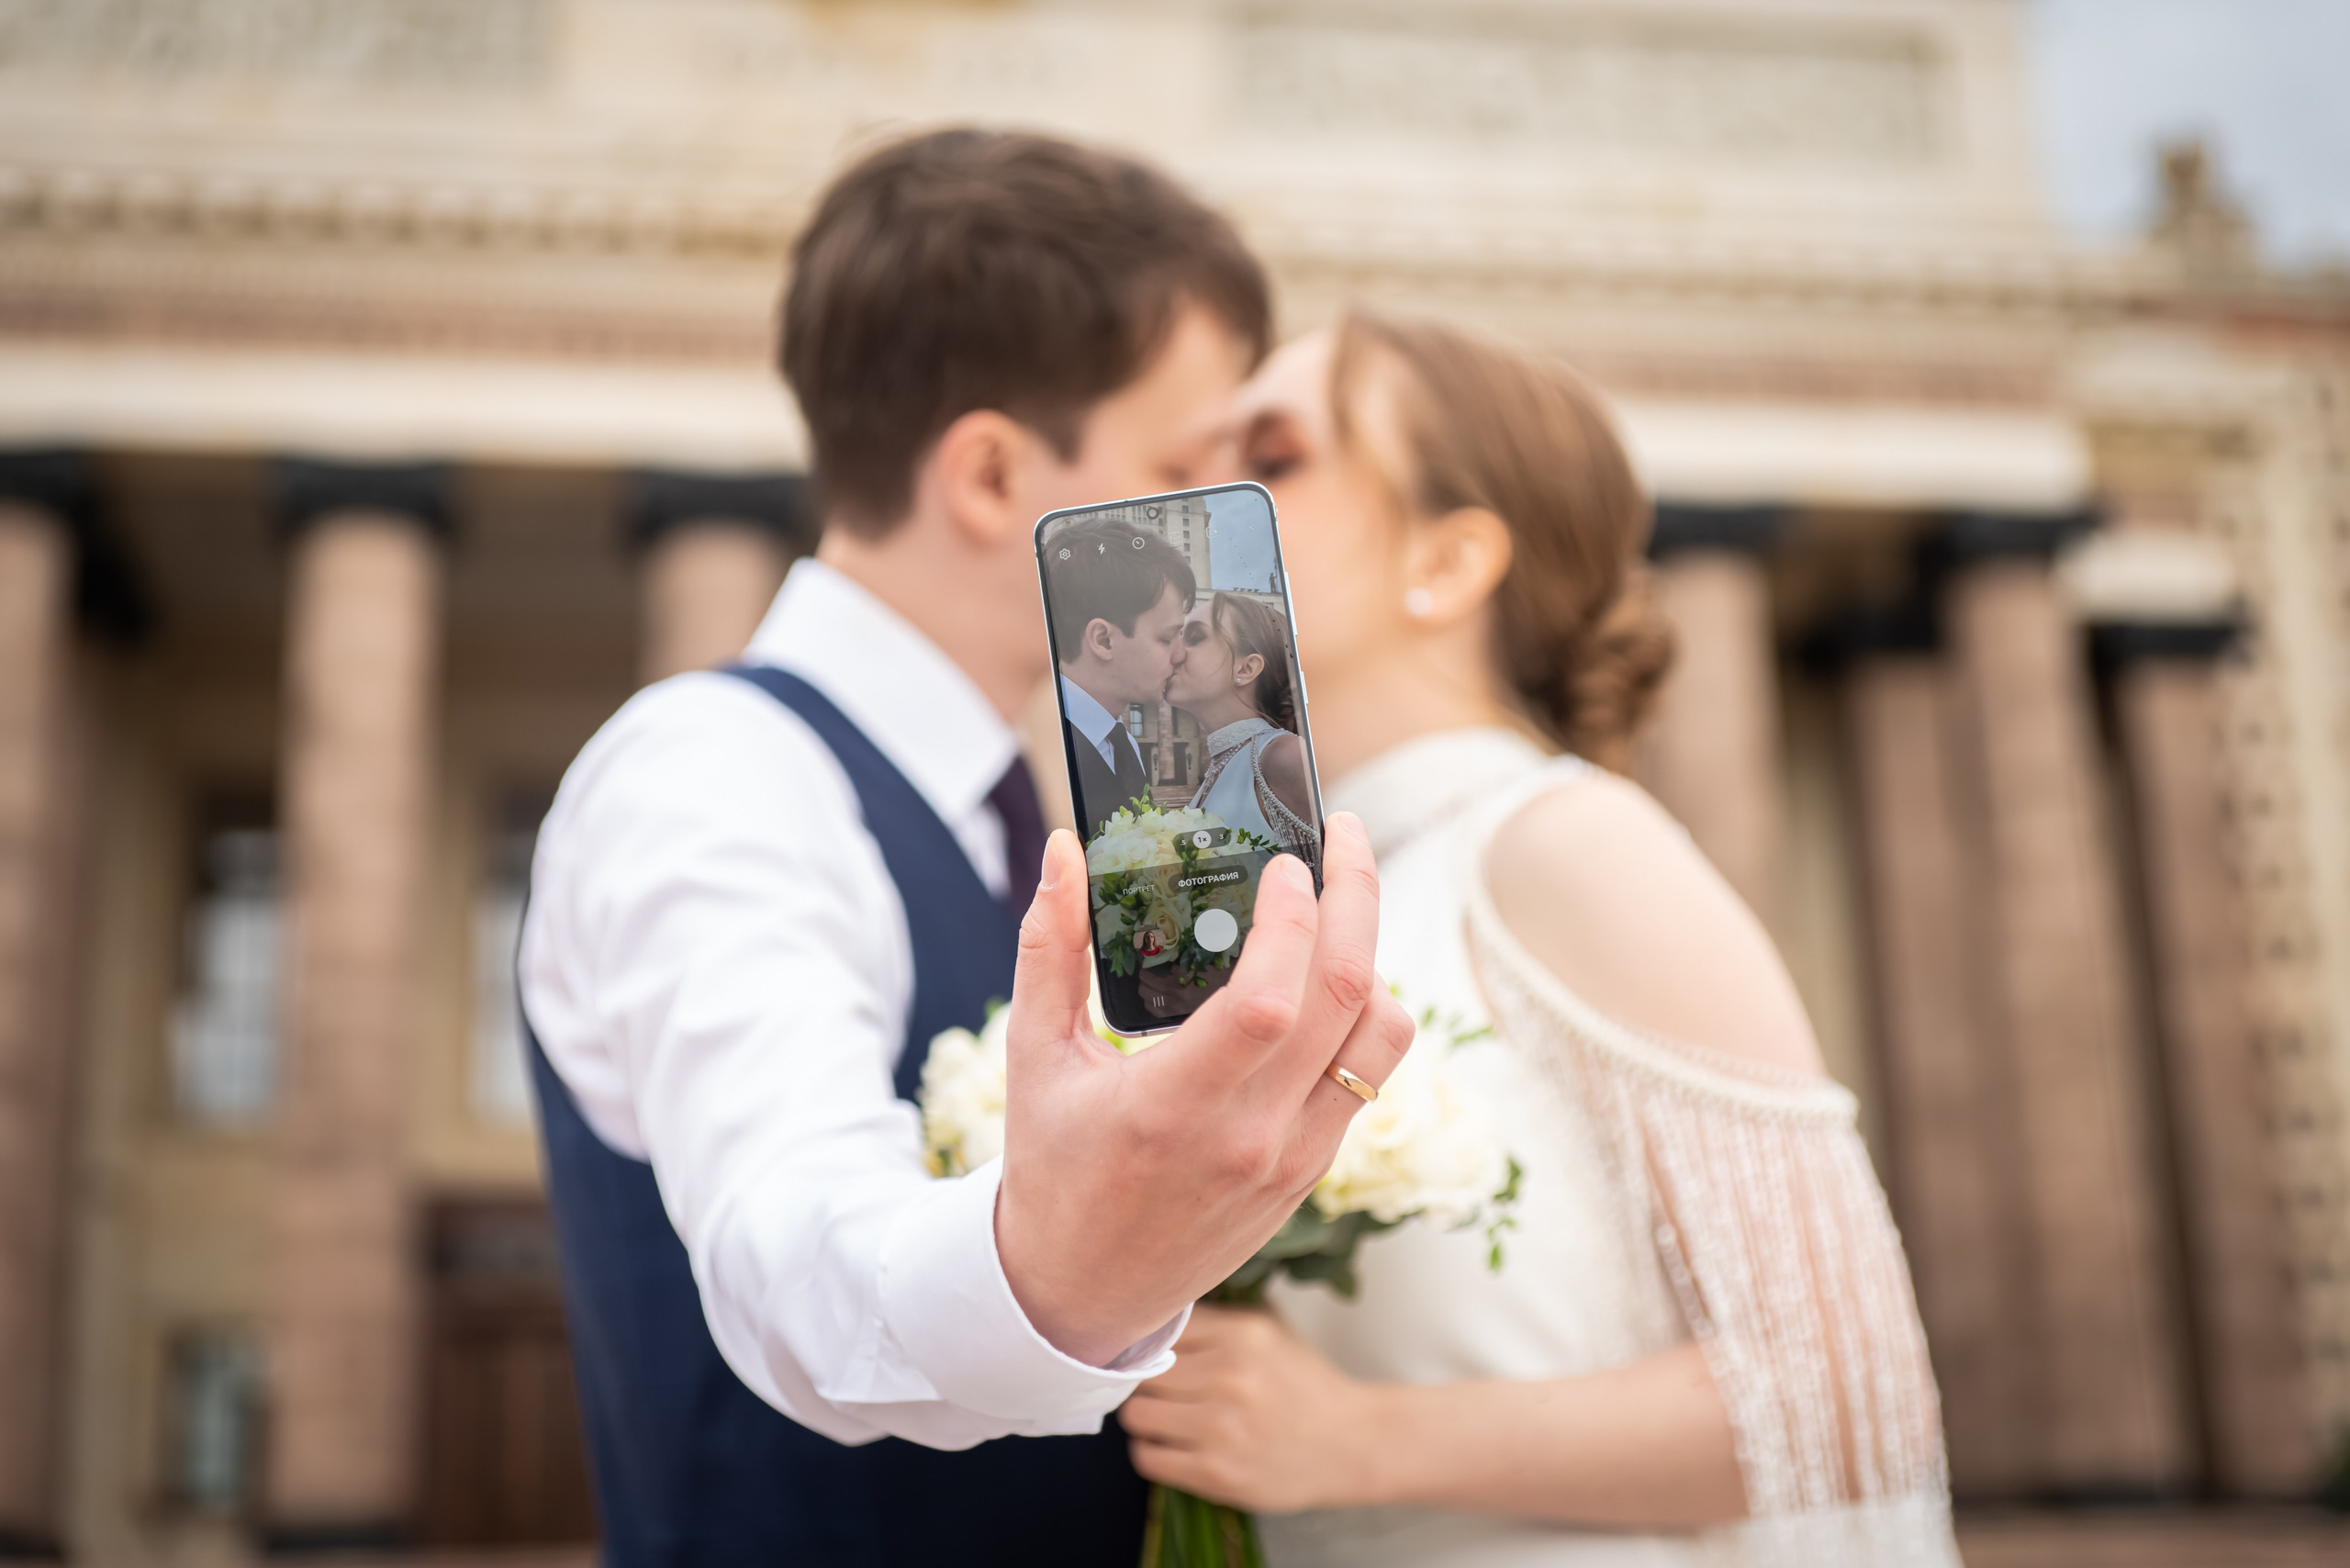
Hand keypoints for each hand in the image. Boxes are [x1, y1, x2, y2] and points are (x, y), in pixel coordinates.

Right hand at [996, 812, 1414, 1365]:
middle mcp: (1250, 1135)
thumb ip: (1049, 950)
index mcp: (1173, 1107)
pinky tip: (1323, 979)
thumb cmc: (1053, 1168)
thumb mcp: (1033, 1058)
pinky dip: (1362, 1013)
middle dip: (1357, 899)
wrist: (1082, 1291)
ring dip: (1370, 958)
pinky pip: (1368, 1075)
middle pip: (1347, 999)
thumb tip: (1067, 853)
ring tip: (1334, 910)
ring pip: (1381, 1038)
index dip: (1295, 920)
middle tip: (1343, 840)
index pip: (1270, 1002)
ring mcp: (1293, 1157)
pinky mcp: (1313, 1168)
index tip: (1286, 862)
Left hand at [1121, 1306, 1390, 1512]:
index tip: (1145, 1351)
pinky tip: (1171, 1445)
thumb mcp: (1269, 1331)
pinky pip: (1148, 1458)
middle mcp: (1229, 1378)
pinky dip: (1151, 1451)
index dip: (1145, 1340)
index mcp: (1242, 1335)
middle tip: (1155, 1387)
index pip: (1158, 1327)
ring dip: (1143, 1416)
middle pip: (1141, 1372)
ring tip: (1162, 1417)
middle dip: (1142, 1380)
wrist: (1351, 1444)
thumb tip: (1157, 1306)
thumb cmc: (1304, 1384)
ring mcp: (1221, 1429)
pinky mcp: (1216, 1475)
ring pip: (1137, 1415)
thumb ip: (1217, 1317)